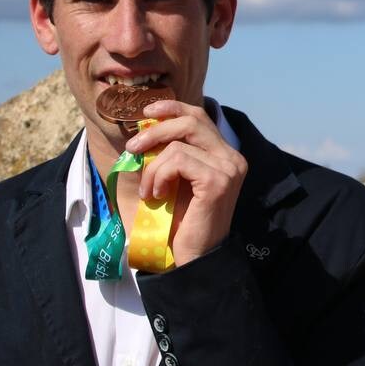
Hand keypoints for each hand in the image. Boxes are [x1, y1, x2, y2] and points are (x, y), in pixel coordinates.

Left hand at [125, 100, 247, 266]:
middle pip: (191, 120)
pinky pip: (177, 161)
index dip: (173, 108)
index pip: (200, 116)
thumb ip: (166, 154)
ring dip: (153, 167)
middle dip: (156, 131)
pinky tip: (158, 195)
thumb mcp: (170, 180)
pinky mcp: (217, 180)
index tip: (148, 113)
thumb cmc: (179, 221)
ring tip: (150, 191)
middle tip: (133, 148)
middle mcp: (231, 157)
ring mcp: (228, 168)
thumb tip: (145, 128)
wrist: (191, 257)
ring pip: (178, 144)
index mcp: (224, 155)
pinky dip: (159, 176)